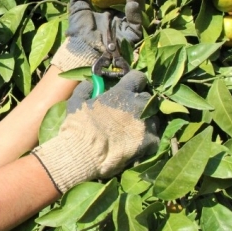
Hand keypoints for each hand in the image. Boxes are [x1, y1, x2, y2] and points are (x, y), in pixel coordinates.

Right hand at [31, 70, 159, 192]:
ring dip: (145, 120)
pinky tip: (136, 143)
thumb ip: (86, 89)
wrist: (85, 153)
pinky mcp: (150, 142)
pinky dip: (147, 138)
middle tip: (130, 110)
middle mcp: (138, 105)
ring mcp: (146, 124)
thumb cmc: (79, 126)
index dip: (134, 81)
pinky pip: (155, 137)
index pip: (138, 77)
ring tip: (133, 128)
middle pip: (149, 97)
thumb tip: (91, 83)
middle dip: (141, 102)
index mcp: (122, 93)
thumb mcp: (76, 101)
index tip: (129, 86)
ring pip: (154, 117)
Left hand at [51, 0, 146, 71]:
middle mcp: (118, 20)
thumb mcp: (77, 6)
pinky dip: (135, 12)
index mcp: (107, 13)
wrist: (82, 49)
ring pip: (137, 11)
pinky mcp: (131, 36)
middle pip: (131, 3)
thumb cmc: (78, 29)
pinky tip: (132, 3)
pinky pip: (136, 22)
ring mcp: (125, 28)